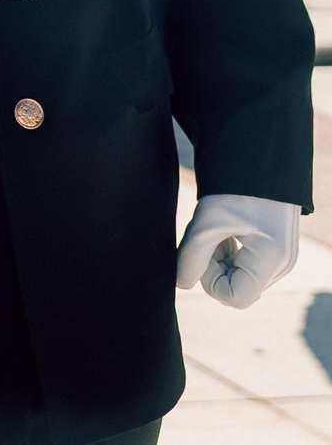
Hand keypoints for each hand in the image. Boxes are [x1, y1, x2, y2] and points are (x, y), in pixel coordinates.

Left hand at [178, 194, 300, 307]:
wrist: (258, 164)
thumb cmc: (235, 188)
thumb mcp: (208, 220)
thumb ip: (192, 255)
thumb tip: (180, 284)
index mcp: (272, 260)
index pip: (234, 298)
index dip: (210, 280)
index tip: (203, 251)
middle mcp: (281, 266)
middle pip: (236, 289)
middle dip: (214, 268)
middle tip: (208, 237)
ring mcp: (280, 262)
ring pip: (239, 280)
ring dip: (220, 260)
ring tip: (218, 232)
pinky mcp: (274, 255)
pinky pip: (245, 269)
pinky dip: (229, 256)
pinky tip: (226, 234)